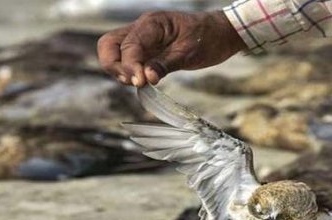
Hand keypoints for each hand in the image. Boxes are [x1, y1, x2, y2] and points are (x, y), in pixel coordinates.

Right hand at [97, 11, 245, 86]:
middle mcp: (142, 28)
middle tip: (132, 83)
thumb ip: (165, 64)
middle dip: (114, 66)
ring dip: (119, 70)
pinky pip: (128, 60)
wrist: (221, 33)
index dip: (130, 66)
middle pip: (109, 44)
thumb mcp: (190, 52)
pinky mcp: (147, 50)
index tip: (140, 83)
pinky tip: (142, 82)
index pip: (129, 45)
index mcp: (152, 23)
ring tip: (138, 83)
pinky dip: (129, 71)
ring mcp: (143, 39)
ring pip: (115, 52)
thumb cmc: (208, 38)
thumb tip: (146, 78)